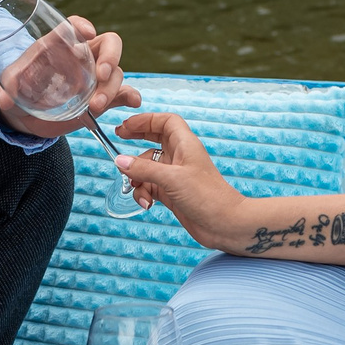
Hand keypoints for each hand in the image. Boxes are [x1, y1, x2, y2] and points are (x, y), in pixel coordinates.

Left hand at [0, 17, 140, 140]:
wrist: (26, 115)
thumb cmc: (18, 91)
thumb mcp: (9, 88)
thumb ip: (7, 90)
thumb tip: (5, 99)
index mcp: (59, 45)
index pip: (73, 26)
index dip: (81, 25)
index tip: (86, 33)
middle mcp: (82, 57)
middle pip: (108, 43)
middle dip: (110, 57)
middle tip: (100, 75)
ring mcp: (95, 77)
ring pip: (116, 72)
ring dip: (111, 88)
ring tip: (95, 106)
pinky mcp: (102, 97)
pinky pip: (122, 92)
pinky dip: (129, 96)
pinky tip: (132, 102)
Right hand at [112, 113, 247, 244]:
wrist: (224, 224)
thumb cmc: (208, 196)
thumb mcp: (172, 179)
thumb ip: (144, 169)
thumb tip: (120, 161)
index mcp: (185, 144)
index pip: (166, 122)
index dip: (146, 120)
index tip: (127, 125)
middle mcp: (180, 157)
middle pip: (155, 139)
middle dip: (137, 140)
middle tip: (119, 138)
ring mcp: (175, 176)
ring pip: (148, 167)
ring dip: (137, 177)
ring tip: (135, 187)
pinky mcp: (171, 193)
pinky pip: (149, 187)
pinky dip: (144, 193)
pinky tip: (147, 203)